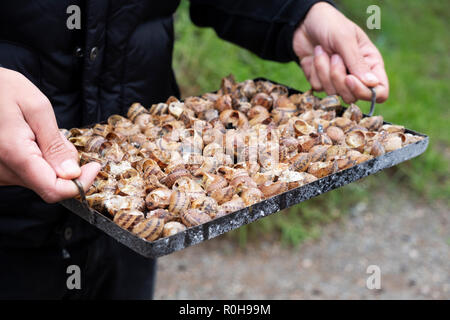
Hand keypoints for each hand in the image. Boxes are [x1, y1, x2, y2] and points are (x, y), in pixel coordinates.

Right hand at [0, 67, 99, 202]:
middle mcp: (3, 171)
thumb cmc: (3, 89)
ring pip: (39, 179)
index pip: (54, 190)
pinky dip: (38, 160)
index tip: (94, 166)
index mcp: (14, 154)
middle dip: (66, 166)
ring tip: (38, 132)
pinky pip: (28, 173)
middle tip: (57, 136)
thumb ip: (55, 144)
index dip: (80, 183)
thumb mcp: (37, 108)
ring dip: (51, 161)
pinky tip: (30, 138)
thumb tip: (72, 174)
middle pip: (49, 185)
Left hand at [293, 2, 388, 102]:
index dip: (365, 91)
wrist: (304, 22)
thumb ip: (357, 62)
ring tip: (322, 51)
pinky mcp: (321, 81)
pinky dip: (314, 72)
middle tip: (334, 57)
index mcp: (371, 63)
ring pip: (333, 93)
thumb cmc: (330, 24)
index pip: (379, 91)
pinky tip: (314, 56)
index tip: (349, 79)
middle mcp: (356, 75)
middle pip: (352, 96)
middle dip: (338, 79)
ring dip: (324, 72)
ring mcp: (338, 80)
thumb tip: (372, 84)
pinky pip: (318, 88)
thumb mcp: (345, 38)